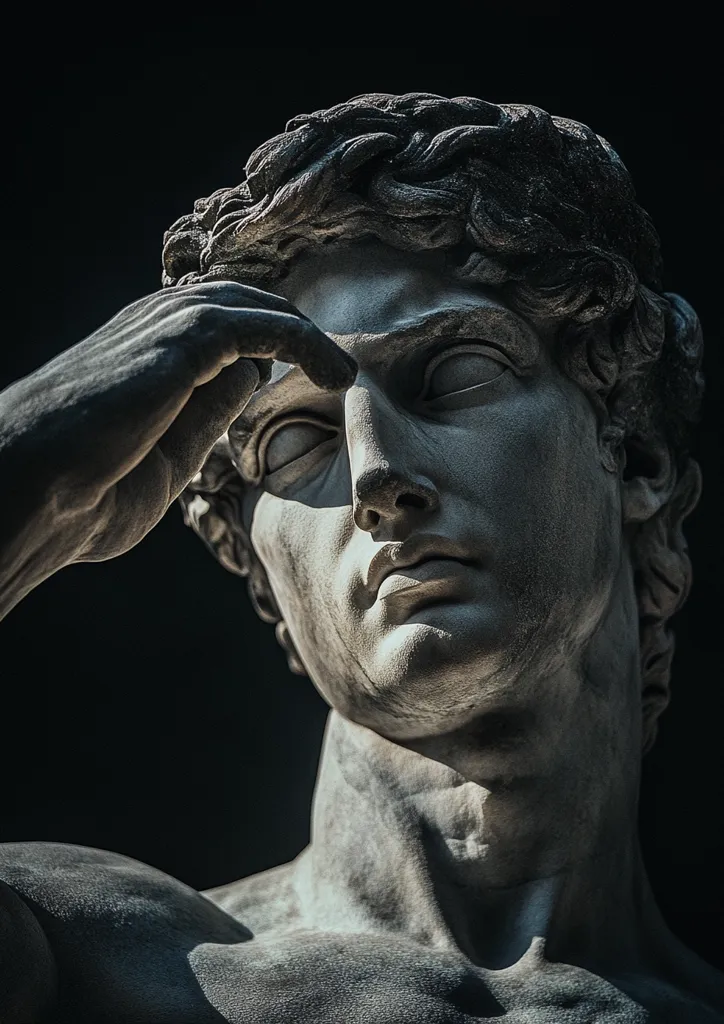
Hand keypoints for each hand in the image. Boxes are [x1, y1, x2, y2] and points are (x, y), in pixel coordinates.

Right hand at [0, 281, 355, 608]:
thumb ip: (207, 412)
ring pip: (254, 306)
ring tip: (341, 372)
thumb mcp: (168, 456)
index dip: (269, 344)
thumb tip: (252, 376)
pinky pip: (261, 325)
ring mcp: (164, 327)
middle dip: (292, 330)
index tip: (310, 377)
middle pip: (242, 304)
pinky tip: (334, 373)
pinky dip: (304, 341)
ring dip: (305, 335)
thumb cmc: (81, 491)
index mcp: (146, 354)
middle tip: (334, 366)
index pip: (221, 326)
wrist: (27, 493)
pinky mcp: (179, 339)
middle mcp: (155, 328)